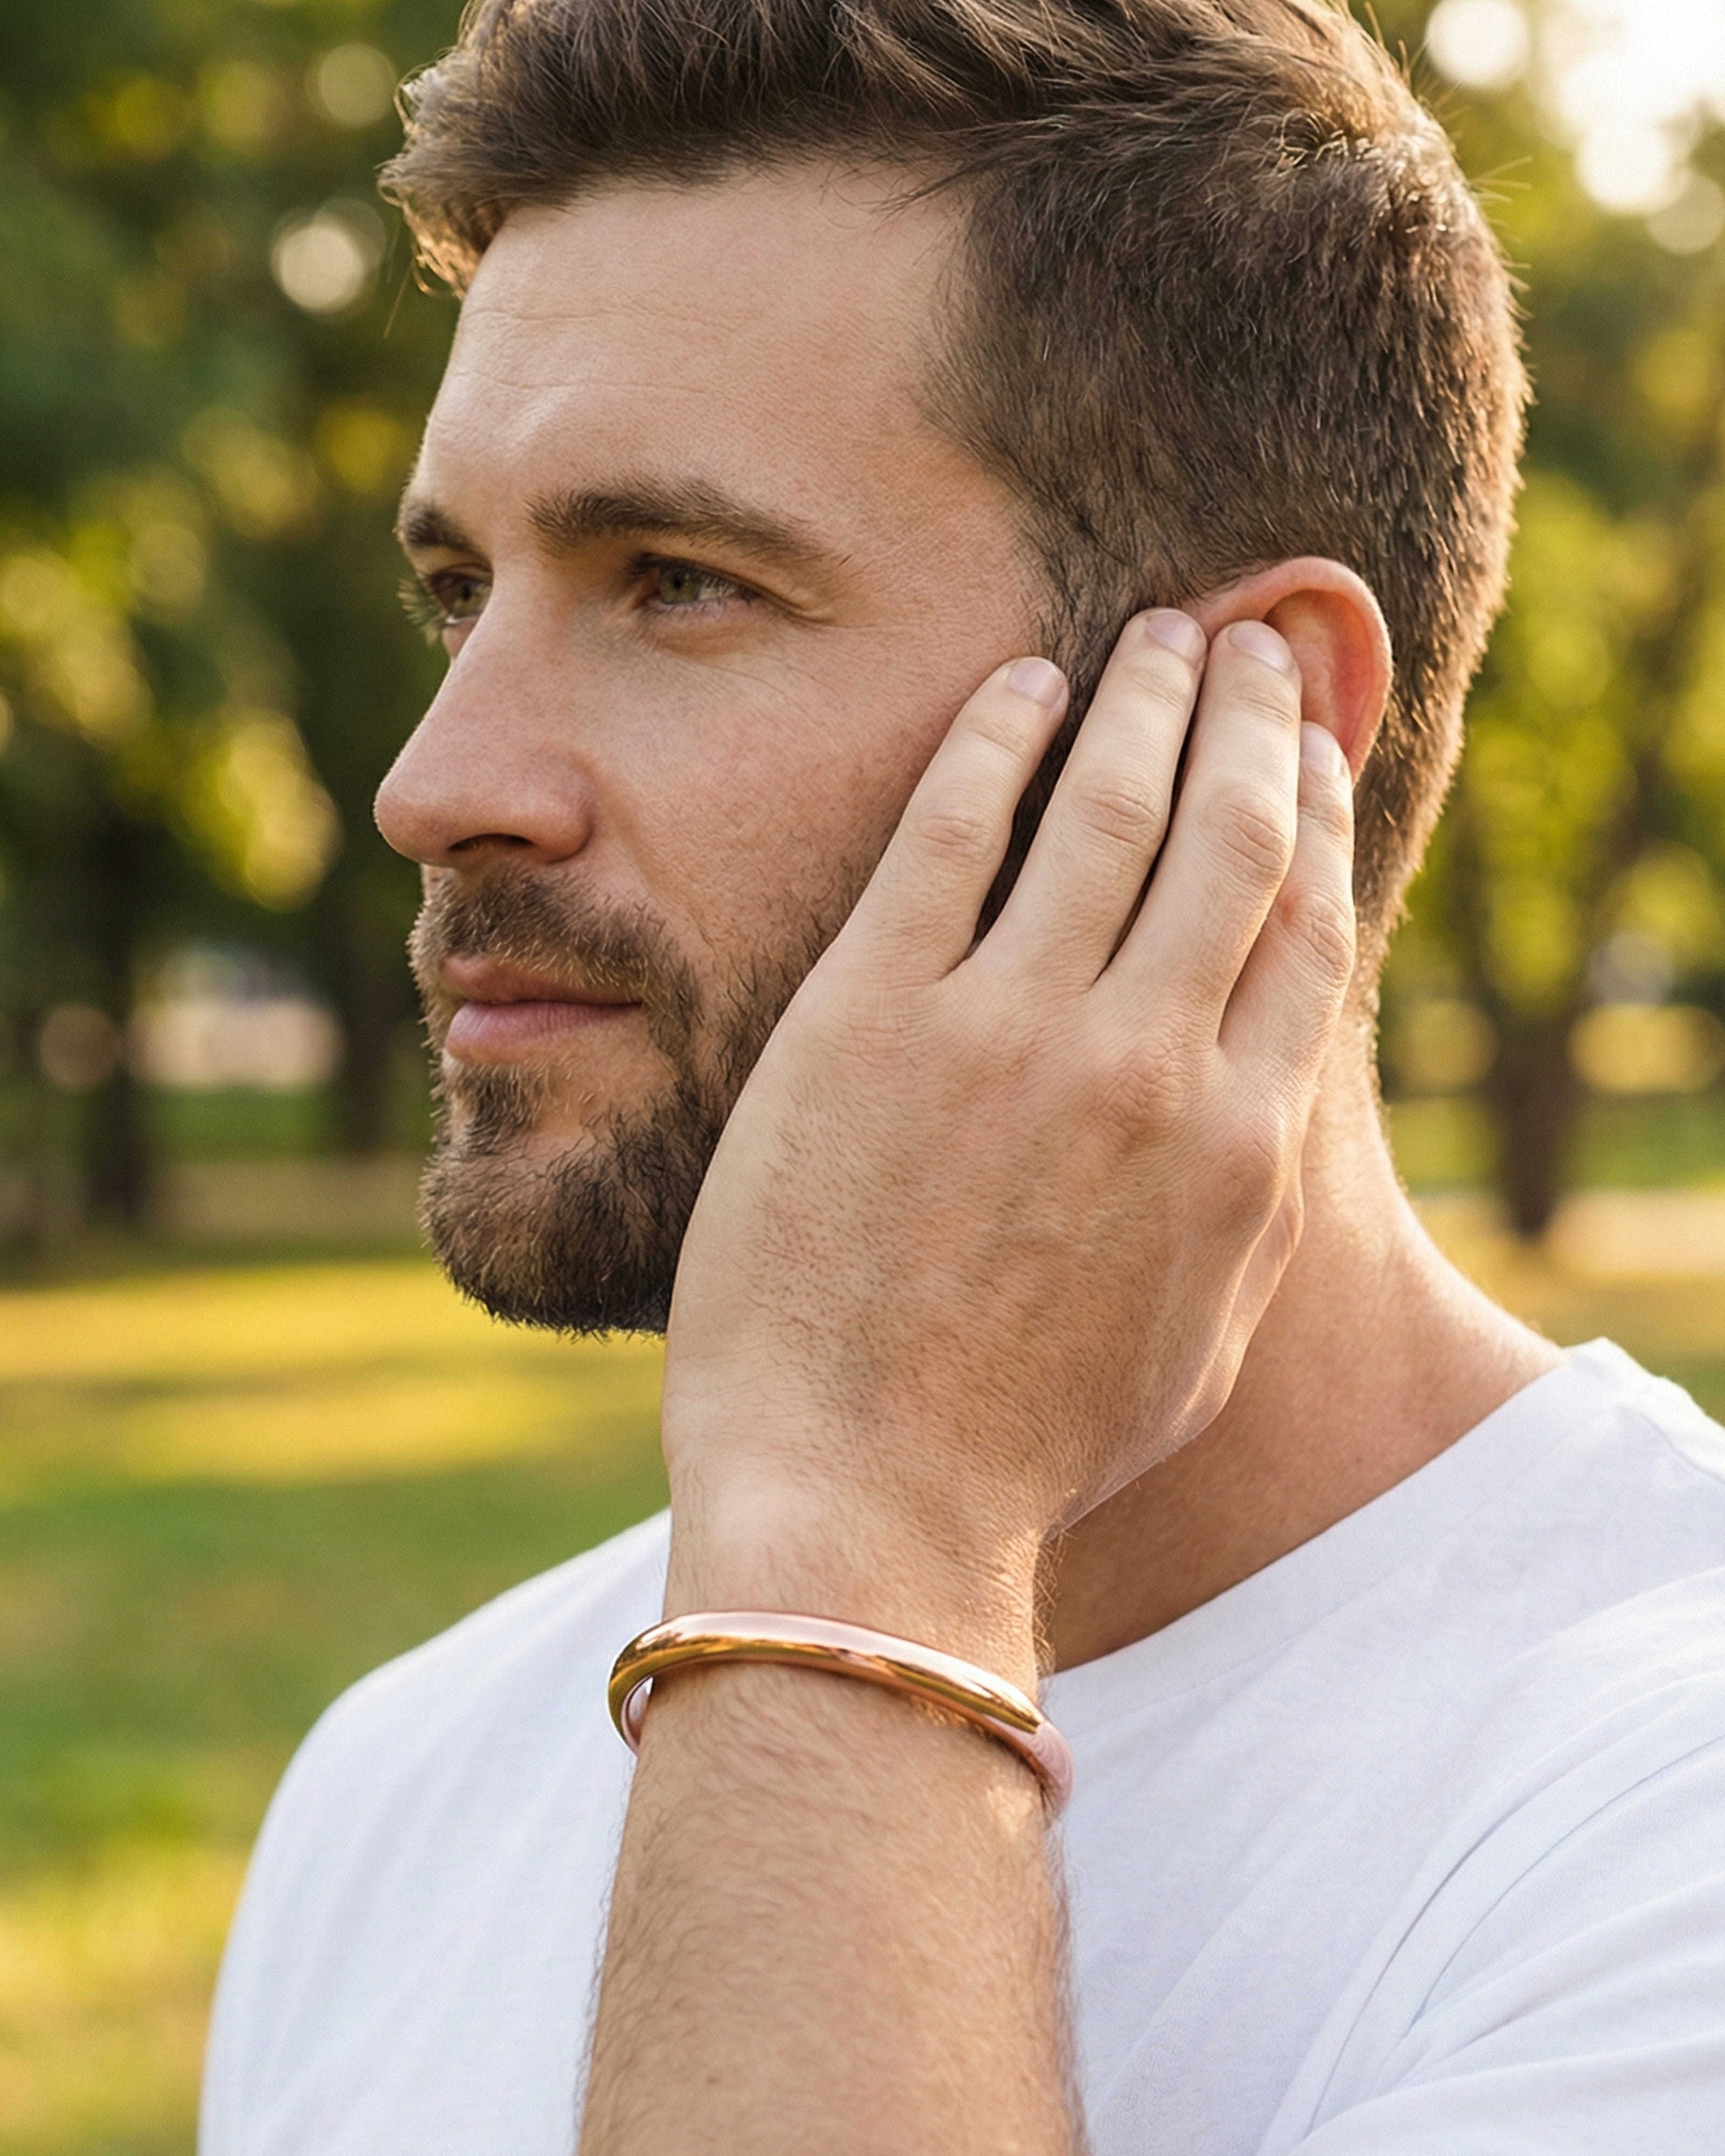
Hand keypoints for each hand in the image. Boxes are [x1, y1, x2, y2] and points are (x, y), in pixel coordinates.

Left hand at [659, 610, 1356, 1672]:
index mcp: (1237, 1145)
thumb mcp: (1194, 1337)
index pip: (1308, 924)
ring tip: (1157, 636)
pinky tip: (1018, 686)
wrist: (865, 1507)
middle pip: (1234, 834)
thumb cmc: (1026, 1446)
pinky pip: (951, 827)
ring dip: (1149, 698)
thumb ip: (1247, 1201)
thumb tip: (1267, 1095)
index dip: (1319, 810)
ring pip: (1112, 803)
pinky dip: (997, 735)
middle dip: (1255, 718)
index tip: (1308, 748)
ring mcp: (1007, 1031)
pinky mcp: (870, 1017)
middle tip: (1251, 647)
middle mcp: (1146, 1065)